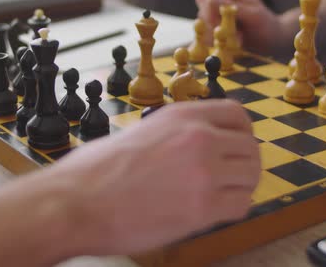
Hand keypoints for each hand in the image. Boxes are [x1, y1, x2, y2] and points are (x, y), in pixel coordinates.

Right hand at [51, 99, 259, 254]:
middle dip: (245, 163)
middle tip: (232, 178)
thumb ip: (173, 135)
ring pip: (251, 176)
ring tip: (222, 196)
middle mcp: (197, 137)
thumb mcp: (138, 133)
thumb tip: (195, 147)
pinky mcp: (202, 207)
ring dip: (240, 187)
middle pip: (250, 147)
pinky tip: (213, 212)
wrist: (74, 202)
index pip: (236, 114)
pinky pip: (240, 204)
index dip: (242, 133)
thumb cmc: (93, 172)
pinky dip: (232, 209)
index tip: (237, 146)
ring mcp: (203, 171)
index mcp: (180, 115)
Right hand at [196, 0, 294, 54]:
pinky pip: (207, 38)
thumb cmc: (266, 25)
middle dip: (214, 29)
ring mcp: (215, 15)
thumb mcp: (252, 15)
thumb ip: (229, 7)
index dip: (208, 14)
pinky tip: (235, 44)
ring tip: (239, 39)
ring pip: (203, 29)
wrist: (272, 40)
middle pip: (202, 14)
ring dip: (219, 39)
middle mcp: (218, 0)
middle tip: (233, 36)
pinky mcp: (214, 29)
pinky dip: (219, 44)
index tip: (219, 27)